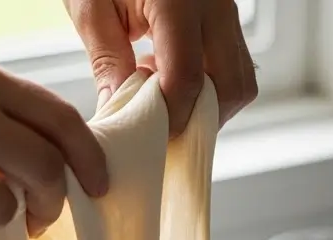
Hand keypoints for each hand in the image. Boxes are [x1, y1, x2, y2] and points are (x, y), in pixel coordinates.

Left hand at [64, 0, 258, 136]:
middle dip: (200, 116)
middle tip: (165, 124)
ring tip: (168, 96)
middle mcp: (215, 7)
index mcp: (178, 1)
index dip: (170, 116)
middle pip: (230, 86)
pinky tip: (175, 76)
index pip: (187, 78)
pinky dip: (212, 85)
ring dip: (211, 103)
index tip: (150, 133)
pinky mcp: (229, 18)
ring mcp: (229, 11)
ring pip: (242, 80)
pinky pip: (236, 65)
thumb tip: (119, 111)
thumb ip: (107, 59)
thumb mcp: (91, 6)